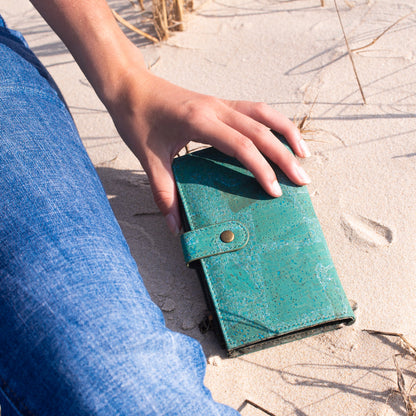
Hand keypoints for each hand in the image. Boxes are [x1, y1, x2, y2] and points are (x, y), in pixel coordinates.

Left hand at [108, 71, 310, 234]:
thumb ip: (164, 193)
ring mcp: (220, 102)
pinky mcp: (219, 102)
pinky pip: (254, 109)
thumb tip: (175, 228)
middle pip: (261, 130)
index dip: (262, 169)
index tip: (275, 191)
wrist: (129, 86)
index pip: (242, 146)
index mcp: (200, 121)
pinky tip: (279, 136)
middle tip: (302, 180)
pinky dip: (273, 122)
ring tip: (303, 155)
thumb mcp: (147, 158)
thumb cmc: (137, 119)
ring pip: (264, 113)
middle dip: (285, 155)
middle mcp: (216, 108)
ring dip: (286, 132)